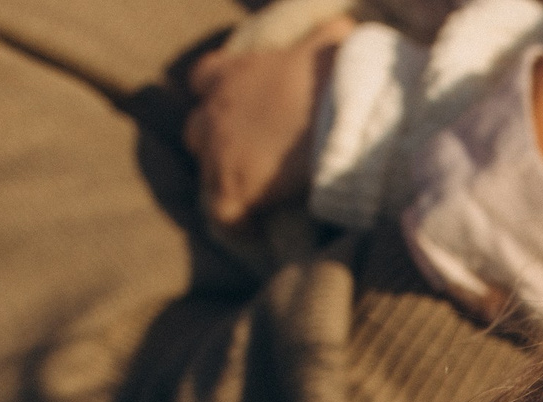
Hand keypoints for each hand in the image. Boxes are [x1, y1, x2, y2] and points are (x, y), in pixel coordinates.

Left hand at [185, 16, 354, 229]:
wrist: (343, 113)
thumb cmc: (340, 75)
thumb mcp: (329, 43)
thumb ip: (325, 36)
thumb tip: (345, 29)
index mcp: (231, 72)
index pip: (204, 79)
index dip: (220, 95)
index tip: (244, 111)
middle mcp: (215, 110)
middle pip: (197, 130)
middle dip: (219, 141)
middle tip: (252, 156)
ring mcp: (218, 151)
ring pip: (206, 171)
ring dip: (227, 179)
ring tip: (258, 195)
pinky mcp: (232, 190)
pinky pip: (225, 217)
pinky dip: (240, 225)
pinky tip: (260, 232)